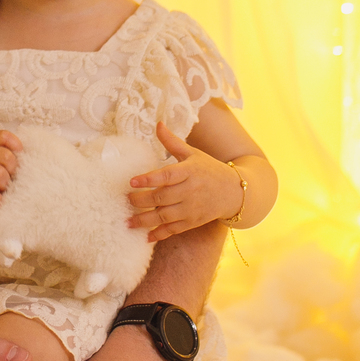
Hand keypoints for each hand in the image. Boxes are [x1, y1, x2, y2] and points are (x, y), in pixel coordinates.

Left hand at [126, 121, 242, 242]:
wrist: (234, 192)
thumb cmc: (209, 169)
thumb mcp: (192, 154)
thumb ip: (172, 142)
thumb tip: (158, 124)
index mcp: (188, 171)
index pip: (166, 175)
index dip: (148, 179)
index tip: (132, 181)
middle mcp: (190, 191)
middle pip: (162, 197)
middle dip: (142, 200)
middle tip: (126, 199)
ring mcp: (191, 209)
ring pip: (165, 216)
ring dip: (145, 220)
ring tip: (128, 221)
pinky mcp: (193, 222)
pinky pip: (174, 229)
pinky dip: (160, 234)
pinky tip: (146, 236)